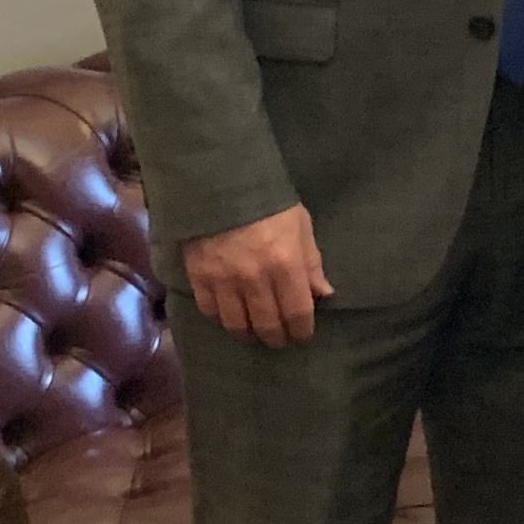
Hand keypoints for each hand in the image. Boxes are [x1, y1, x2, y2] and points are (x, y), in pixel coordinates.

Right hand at [183, 203, 330, 347]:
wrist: (221, 183)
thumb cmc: (269, 204)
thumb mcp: (301, 226)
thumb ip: (312, 263)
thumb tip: (323, 295)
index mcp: (286, 265)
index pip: (298, 313)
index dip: (302, 331)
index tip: (302, 335)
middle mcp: (256, 279)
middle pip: (267, 325)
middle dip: (277, 338)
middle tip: (280, 339)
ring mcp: (225, 280)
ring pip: (237, 325)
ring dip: (248, 333)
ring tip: (254, 331)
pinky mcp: (199, 277)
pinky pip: (210, 311)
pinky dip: (221, 317)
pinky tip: (229, 314)